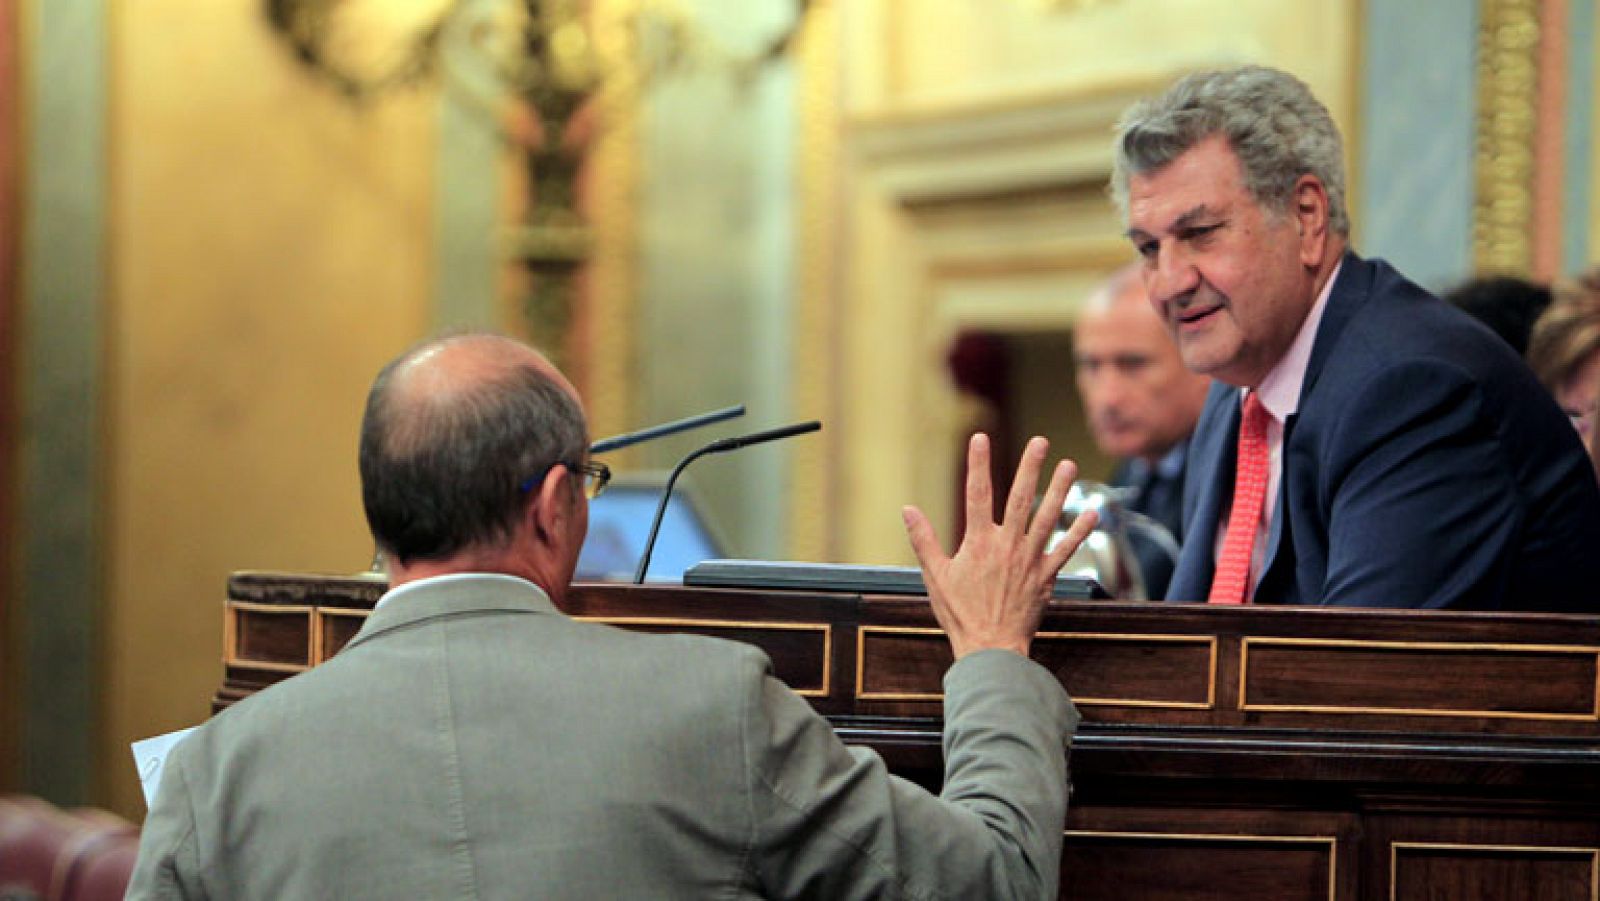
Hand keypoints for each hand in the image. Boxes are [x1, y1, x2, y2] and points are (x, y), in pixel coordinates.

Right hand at [902, 434, 1097, 658]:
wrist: (990, 649)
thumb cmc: (959, 614)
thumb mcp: (935, 576)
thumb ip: (923, 540)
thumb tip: (908, 510)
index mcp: (978, 543)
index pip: (977, 493)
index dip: (978, 463)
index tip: (980, 438)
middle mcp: (1007, 546)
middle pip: (1020, 498)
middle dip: (1030, 467)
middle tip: (1040, 442)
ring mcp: (1030, 560)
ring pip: (1048, 518)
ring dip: (1059, 490)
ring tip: (1068, 466)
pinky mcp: (1046, 577)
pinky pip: (1066, 550)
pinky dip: (1079, 532)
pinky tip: (1092, 513)